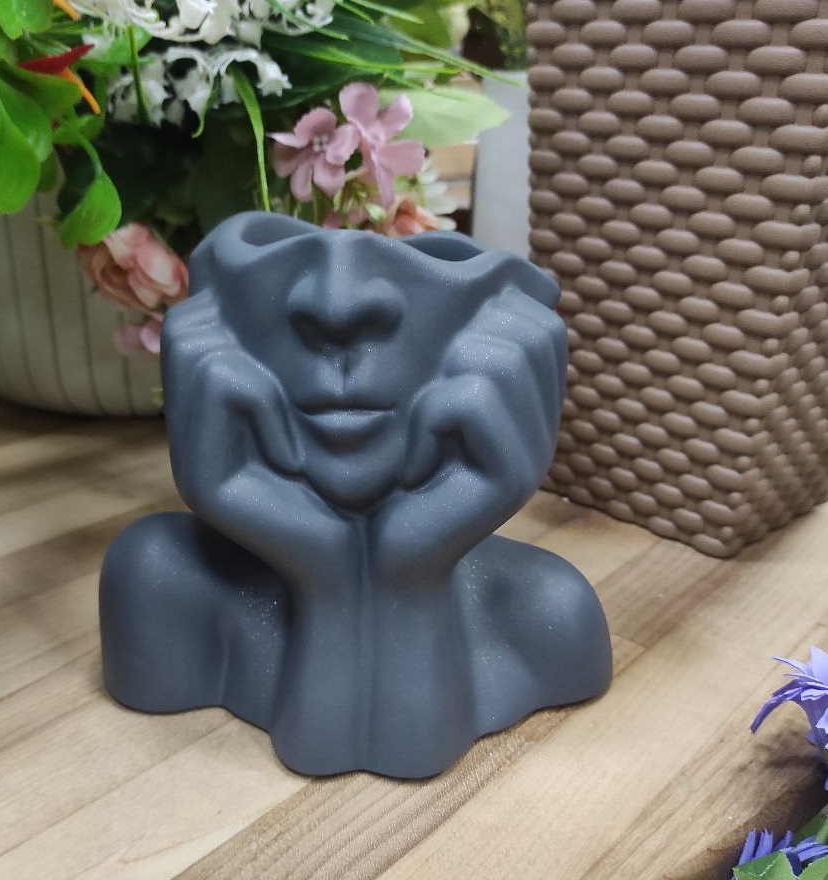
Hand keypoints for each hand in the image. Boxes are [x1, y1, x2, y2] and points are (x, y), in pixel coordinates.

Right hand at [162, 294, 350, 584]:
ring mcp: (187, 456)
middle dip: (249, 337)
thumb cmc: (359, 484)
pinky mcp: (197, 479)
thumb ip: (295, 361)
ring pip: (199, 344)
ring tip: (300, 444)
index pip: (200, 320)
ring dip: (265, 380)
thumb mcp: (329, 408)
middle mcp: (191, 431)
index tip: (308, 376)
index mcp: (219, 414)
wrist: (360, 565)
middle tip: (300, 402)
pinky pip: (225, 382)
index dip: (245, 316)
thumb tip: (289, 302)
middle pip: (188, 324)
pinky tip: (296, 461)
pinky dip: (268, 407)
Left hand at [370, 286, 566, 578]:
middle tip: (424, 412)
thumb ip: (444, 347)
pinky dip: (426, 423)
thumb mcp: (410, 398)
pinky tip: (415, 469)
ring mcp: (537, 450)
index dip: (479, 316)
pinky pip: (468, 399)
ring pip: (498, 355)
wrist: (374, 564)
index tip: (432, 377)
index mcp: (526, 397)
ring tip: (418, 442)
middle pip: (529, 322)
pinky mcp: (515, 478)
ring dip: (437, 390)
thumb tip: (460, 277)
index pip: (536, 310)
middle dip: (459, 346)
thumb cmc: (379, 476)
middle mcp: (544, 420)